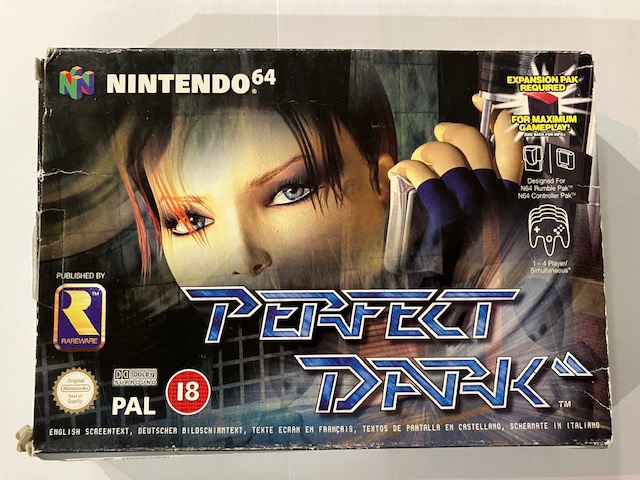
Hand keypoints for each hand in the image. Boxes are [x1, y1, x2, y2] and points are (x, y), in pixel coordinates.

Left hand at [388, 98, 523, 280]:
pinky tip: (400, 174)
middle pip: (473, 143)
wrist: (477, 310)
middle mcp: (493, 196)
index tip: (495, 114)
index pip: (516, 149)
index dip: (504, 125)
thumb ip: (496, 216)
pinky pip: (422, 177)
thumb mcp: (502, 244)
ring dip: (426, 152)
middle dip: (451, 133)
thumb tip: (482, 195)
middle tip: (438, 136)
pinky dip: (408, 170)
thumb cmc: (483, 280)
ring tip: (416, 162)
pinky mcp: (442, 215)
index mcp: (511, 201)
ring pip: (446, 155)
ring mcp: (468, 203)